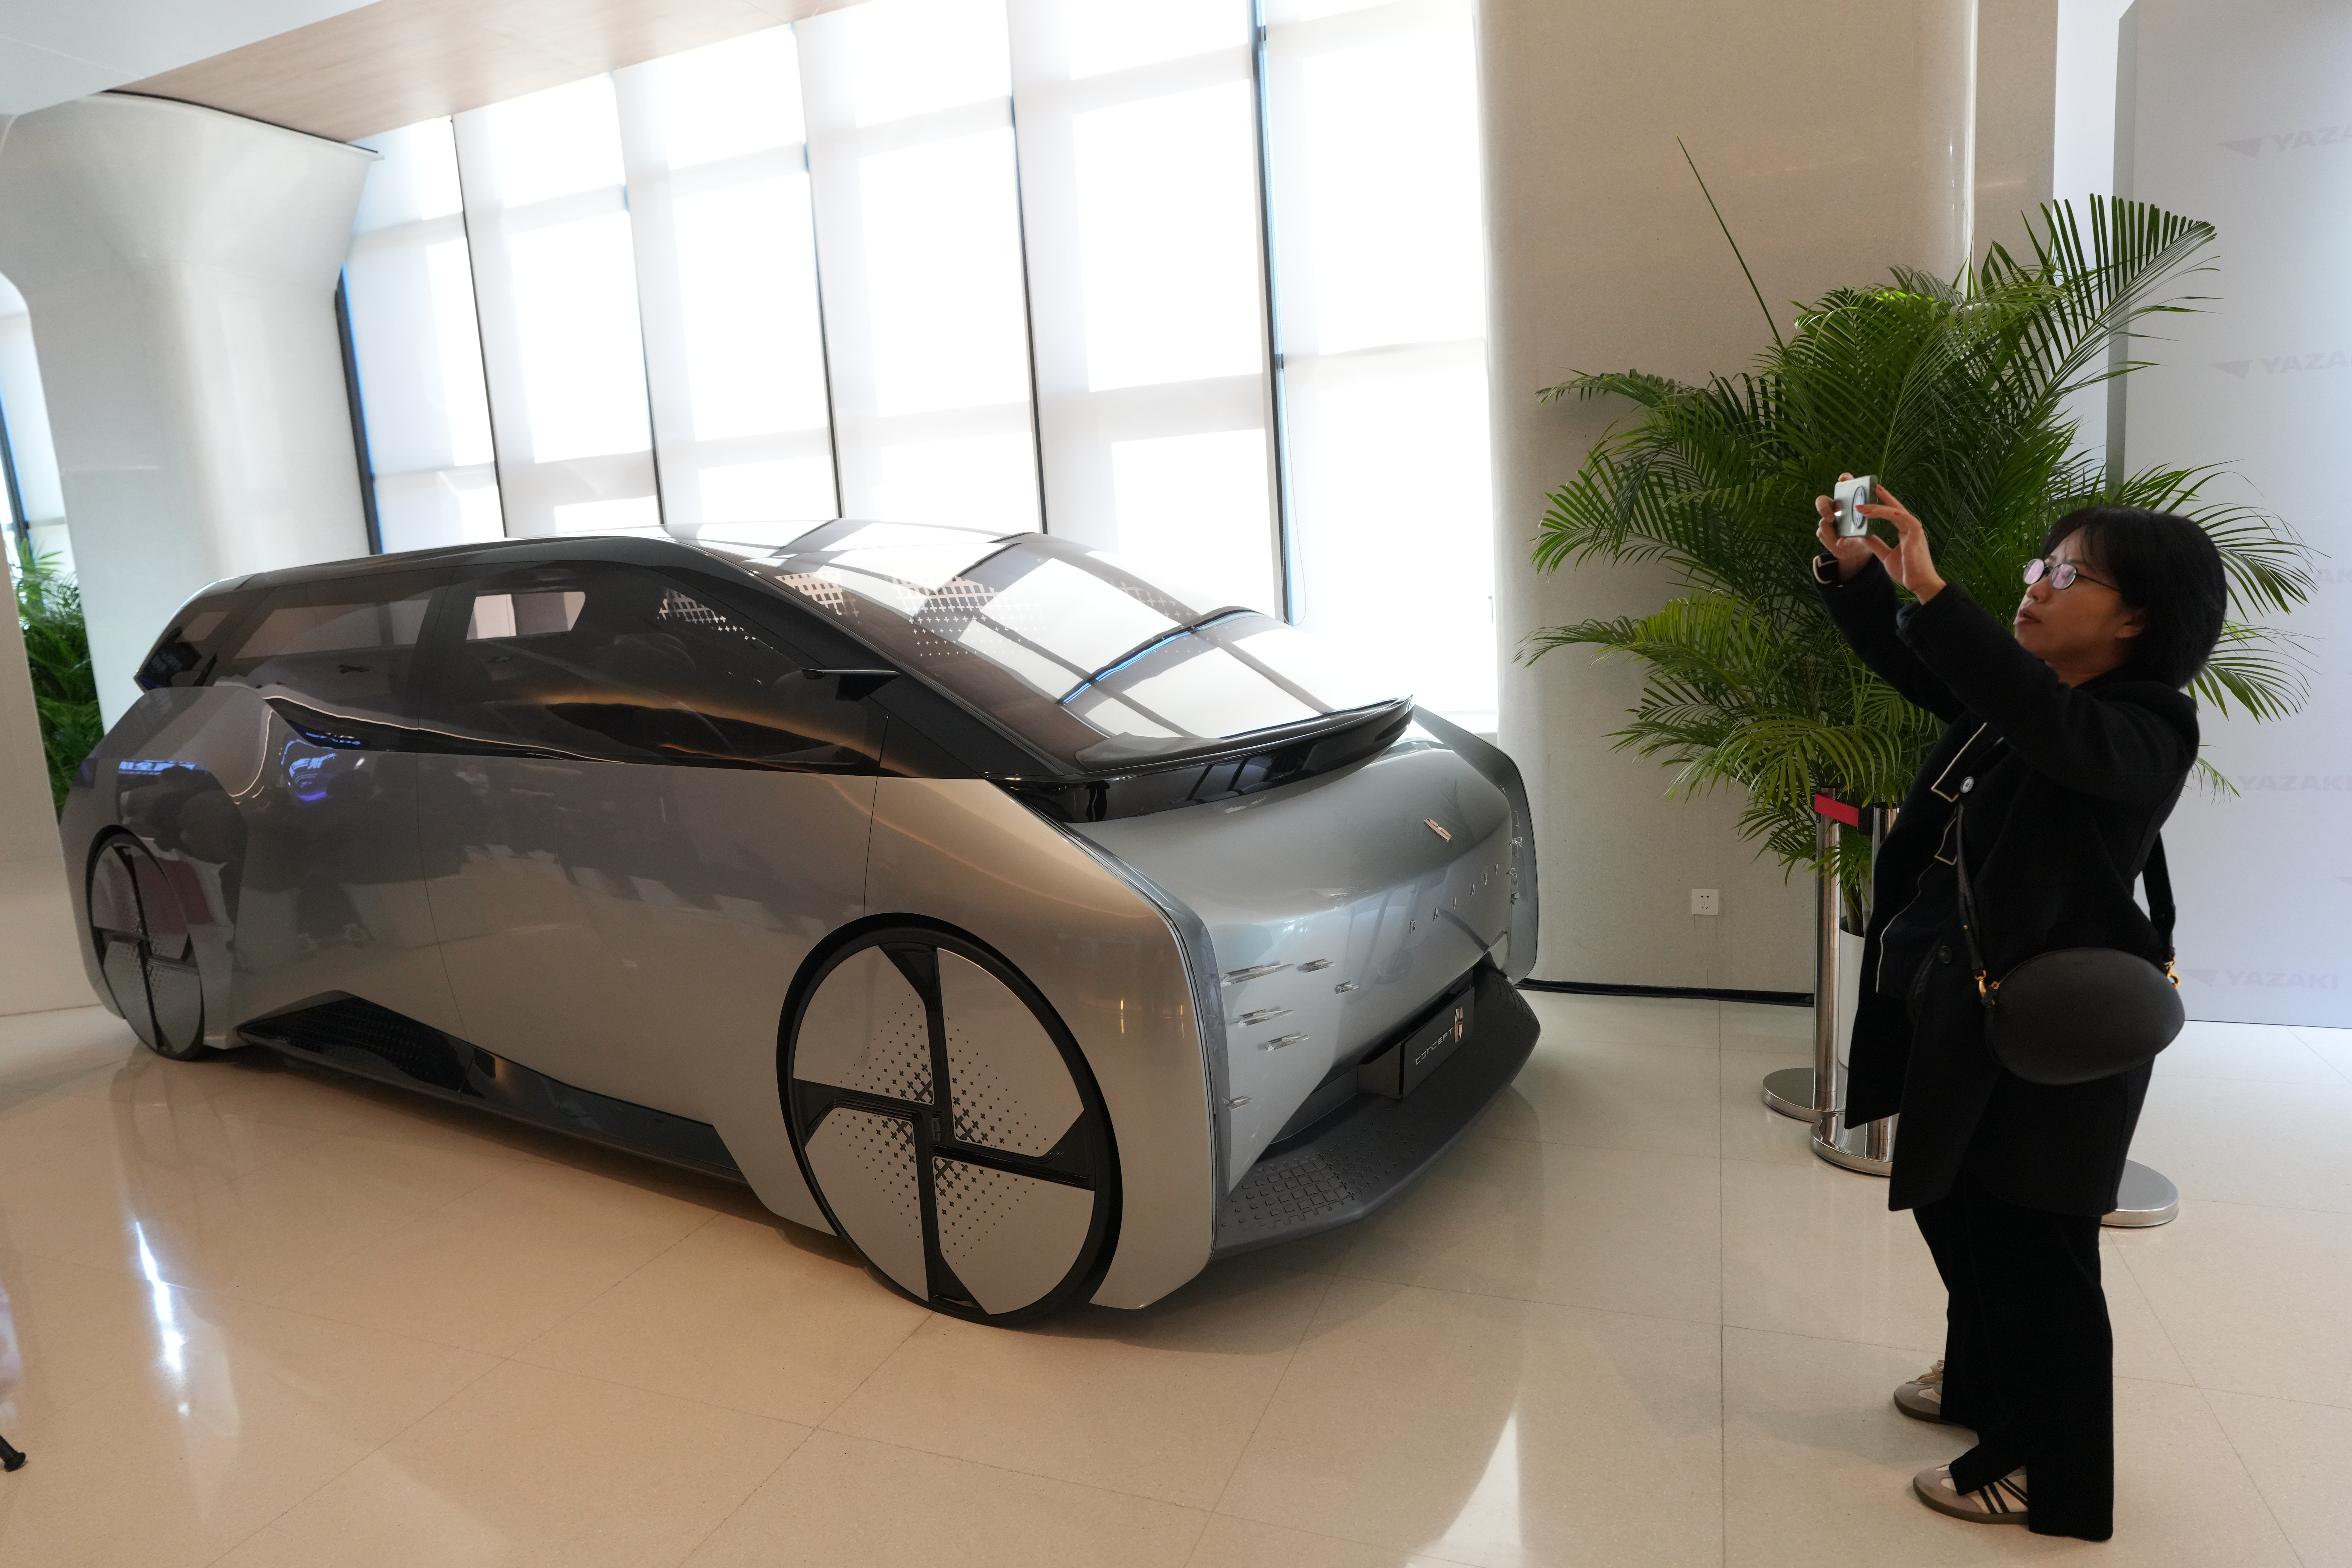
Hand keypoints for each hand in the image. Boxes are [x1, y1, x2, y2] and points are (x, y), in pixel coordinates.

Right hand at [1813, 475, 1874, 581]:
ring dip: (1832, 532)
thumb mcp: (1868, 528)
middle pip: (1822, 501)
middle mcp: (1835, 509)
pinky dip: (1831, 540)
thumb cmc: (1864, 536)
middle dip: (1823, 508)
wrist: (1856, 552)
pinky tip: (1840, 544)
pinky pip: (1822, 534)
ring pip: (1823, 522)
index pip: (1845, 485)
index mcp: (1849, 502)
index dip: (1844, 479)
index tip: (1843, 479)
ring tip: (1841, 539)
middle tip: (1832, 517)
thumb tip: (1864, 516)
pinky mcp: (1823, 533)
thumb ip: (1865, 523)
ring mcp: (1827, 521)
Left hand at [1855, 482, 1944, 600]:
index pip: (1893, 513)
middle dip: (1882, 499)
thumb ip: (1875, 544)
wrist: (1919, 584)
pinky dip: (1899, 515)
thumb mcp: (1885, 556)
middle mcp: (1911, 529)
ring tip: (1865, 508)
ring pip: (1898, 513)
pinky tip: (1890, 511)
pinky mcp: (1917, 538)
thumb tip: (1861, 536)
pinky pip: (1909, 522)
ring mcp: (1915, 532)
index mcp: (1905, 532)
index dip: (1884, 503)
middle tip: (1869, 490)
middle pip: (1896, 509)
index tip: (1874, 492)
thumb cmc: (1906, 571)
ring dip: (1881, 509)